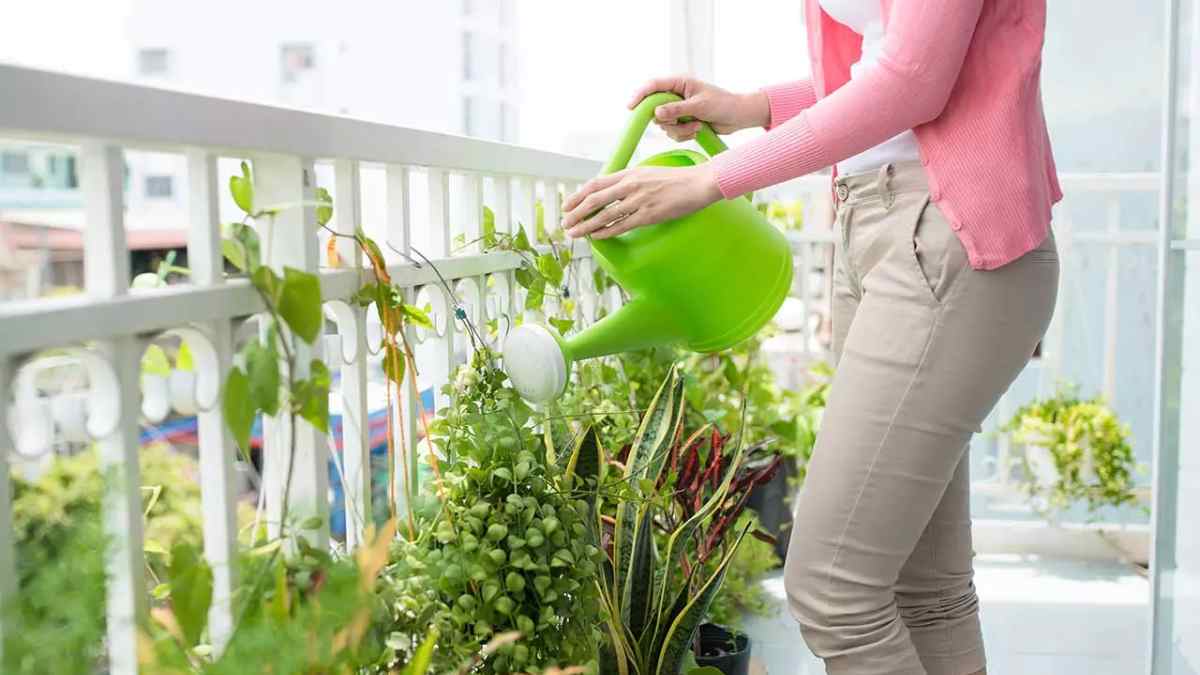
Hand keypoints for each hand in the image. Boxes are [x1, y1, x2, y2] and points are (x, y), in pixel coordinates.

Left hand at [560, 163, 721, 239]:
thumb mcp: (648, 173)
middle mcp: (631, 185)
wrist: (698, 183)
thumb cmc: (675, 179)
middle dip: (576, 212)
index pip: (596, 184)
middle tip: (565, 223)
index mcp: (629, 173)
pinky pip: (622, 225)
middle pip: (595, 199)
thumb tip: (612, 191)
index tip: (567, 205)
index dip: (578, 195)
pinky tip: (596, 236)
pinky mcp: (649, 214)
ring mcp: (639, 200)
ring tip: (574, 233)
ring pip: (605, 215)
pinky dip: (606, 231)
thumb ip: (629, 180)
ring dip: (586, 225)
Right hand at [629, 76, 768, 140]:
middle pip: (655, 110)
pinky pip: (673, 133)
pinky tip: (698, 130)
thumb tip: (656, 113)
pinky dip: (684, 135)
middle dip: (668, 121)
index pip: (653, 86)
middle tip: (680, 122)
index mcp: (679, 83)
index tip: (631, 108)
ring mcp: (679, 110)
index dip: (640, 96)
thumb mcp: (699, 106)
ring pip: (665, 125)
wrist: (738, 117)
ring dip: (680, 130)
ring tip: (697, 125)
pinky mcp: (683, 122)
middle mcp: (676, 95)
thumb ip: (676, 109)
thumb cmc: (723, 104)